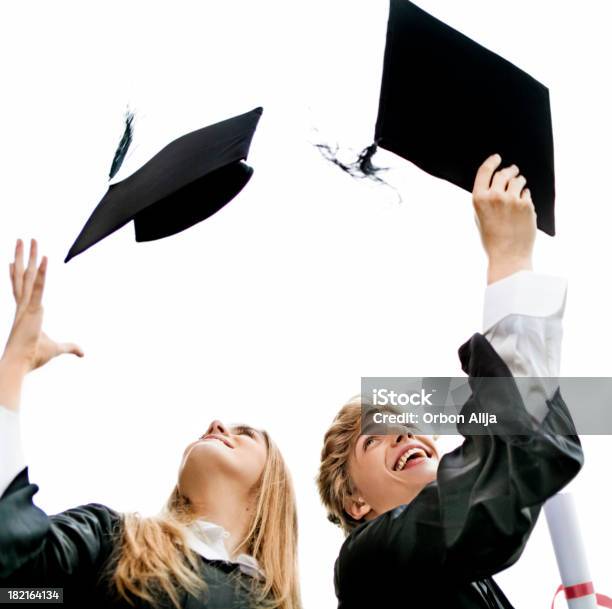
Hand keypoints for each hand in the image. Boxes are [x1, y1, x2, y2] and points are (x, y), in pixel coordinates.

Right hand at [3, 239, 82, 372]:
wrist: (19, 364)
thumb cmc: (33, 357)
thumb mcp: (57, 348)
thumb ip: (70, 347)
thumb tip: (83, 353)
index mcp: (23, 311)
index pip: (19, 288)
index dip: (15, 274)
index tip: (11, 261)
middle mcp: (21, 304)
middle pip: (22, 275)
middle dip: (23, 256)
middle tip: (23, 239)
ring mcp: (25, 305)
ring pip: (27, 275)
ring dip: (28, 256)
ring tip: (29, 239)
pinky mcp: (31, 309)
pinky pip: (38, 287)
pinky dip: (42, 273)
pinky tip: (44, 258)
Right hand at [472, 154, 536, 283]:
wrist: (507, 255)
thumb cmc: (491, 240)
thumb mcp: (479, 218)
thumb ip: (484, 200)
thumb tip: (493, 184)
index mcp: (479, 199)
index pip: (485, 171)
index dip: (491, 161)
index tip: (497, 158)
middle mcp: (495, 196)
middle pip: (503, 173)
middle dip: (509, 170)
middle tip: (513, 170)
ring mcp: (512, 199)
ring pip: (518, 180)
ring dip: (519, 180)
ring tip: (520, 186)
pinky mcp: (527, 204)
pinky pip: (527, 193)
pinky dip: (525, 196)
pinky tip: (523, 204)